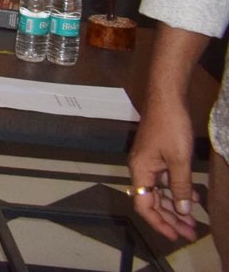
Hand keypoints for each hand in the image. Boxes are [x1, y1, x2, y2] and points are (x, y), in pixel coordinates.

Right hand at [128, 96, 198, 240]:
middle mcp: (140, 169)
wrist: (167, 99)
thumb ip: (180, 186)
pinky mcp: (157, 156)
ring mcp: (149, 162)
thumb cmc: (170, 127)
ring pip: (160, 192)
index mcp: (140, 171)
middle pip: (152, 201)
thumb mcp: (179, 160)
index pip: (144, 205)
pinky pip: (166, 181)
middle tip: (191, 233)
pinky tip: (194, 198)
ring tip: (193, 221)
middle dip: (171, 218)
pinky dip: (178, 191)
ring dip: (176, 207)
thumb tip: (183, 210)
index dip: (159, 223)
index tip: (176, 236)